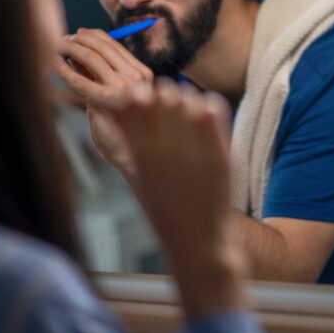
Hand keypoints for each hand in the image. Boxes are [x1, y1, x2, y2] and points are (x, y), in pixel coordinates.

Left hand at [53, 28, 152, 174]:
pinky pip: (80, 80)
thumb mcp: (115, 94)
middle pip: (103, 47)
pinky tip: (55, 63)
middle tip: (65, 39)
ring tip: (58, 47)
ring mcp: (123, 89)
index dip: (95, 36)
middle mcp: (136, 78)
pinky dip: (64, 70)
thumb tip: (78, 52)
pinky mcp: (106, 102)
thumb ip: (101, 74)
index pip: (116, 45)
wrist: (129, 153)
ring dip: (71, 49)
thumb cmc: (123, 126)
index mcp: (143, 74)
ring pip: (92, 58)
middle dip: (80, 39)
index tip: (79, 33)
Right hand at [98, 78, 246, 314]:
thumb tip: (114, 104)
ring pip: (189, 96)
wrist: (198, 240)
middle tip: (169, 109)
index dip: (138, 95)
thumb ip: (129, 137)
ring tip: (188, 117)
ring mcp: (194, 147)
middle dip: (164, 96)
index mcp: (139, 151)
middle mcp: (163, 146)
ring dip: (188, 100)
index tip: (144, 103)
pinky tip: (206, 118)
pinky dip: (210, 107)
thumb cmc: (165, 208)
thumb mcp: (138, 172)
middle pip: (162, 92)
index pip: (132, 100)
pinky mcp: (219, 151)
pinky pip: (214, 108)